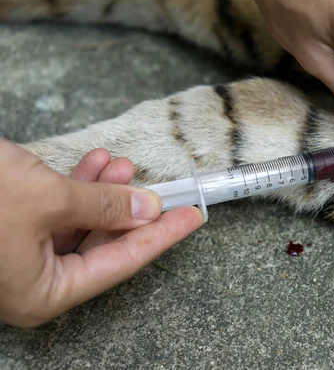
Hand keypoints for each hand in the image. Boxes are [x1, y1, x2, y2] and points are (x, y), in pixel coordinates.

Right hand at [0, 140, 203, 327]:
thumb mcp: (49, 198)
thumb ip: (105, 207)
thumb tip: (148, 210)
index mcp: (43, 293)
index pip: (122, 264)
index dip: (162, 237)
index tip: (193, 216)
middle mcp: (31, 282)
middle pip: (103, 246)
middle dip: (132, 209)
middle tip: (161, 185)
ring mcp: (18, 258)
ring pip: (80, 225)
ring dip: (105, 192)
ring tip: (123, 163)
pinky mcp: (9, 231)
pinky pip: (56, 214)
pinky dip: (77, 188)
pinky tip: (95, 164)